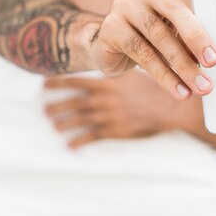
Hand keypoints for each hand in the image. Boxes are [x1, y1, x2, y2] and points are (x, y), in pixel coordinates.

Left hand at [44, 70, 192, 148]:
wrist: (171, 107)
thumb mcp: (134, 74)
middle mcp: (106, 99)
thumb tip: (103, 70)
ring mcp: (110, 115)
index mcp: (108, 83)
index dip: (60, 83)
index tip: (45, 84)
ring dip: (64, 123)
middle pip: (75, 102)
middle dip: (58, 106)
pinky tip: (70, 145)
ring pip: (80, 120)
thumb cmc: (154, 88)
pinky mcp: (116, 130)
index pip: (78, 82)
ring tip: (55, 125)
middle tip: (45, 110)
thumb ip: (116, 75)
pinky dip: (79, 141)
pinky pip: (93, 136)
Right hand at [88, 0, 215, 98]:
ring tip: (201, 85)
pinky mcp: (110, 29)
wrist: (104, 50)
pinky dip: (165, 77)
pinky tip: (180, 91)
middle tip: (215, 60)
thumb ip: (190, 33)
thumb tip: (214, 56)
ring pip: (158, 37)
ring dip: (183, 66)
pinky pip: (142, 55)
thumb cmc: (147, 40)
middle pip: (174, 6)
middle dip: (197, 35)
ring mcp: (123, 7)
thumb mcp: (171, 33)